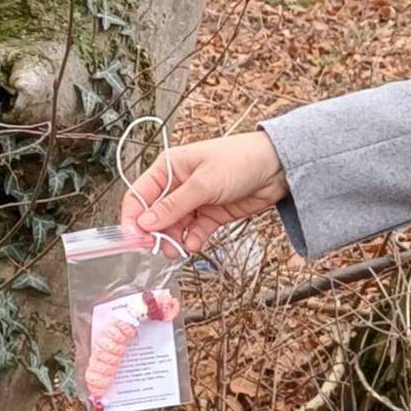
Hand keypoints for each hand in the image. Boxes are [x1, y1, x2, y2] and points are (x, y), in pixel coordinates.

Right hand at [119, 131, 289, 252]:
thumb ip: (174, 206)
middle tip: (158, 248)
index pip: (139, 195)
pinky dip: (191, 240)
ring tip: (177, 250)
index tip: (134, 238)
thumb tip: (145, 224)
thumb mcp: (204, 183)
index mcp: (169, 168)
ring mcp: (194, 201)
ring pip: (173, 227)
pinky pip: (193, 232)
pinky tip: (194, 245)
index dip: (133, 218)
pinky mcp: (210, 215)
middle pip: (154, 215)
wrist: (277, 168)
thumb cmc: (240, 160)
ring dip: (173, 240)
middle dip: (154, 233)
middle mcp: (177, 185)